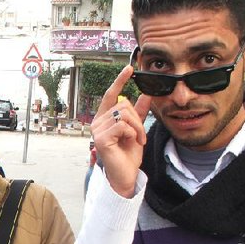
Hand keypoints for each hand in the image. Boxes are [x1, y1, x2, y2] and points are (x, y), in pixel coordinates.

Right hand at [91, 66, 151, 197]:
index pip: (110, 95)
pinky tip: (130, 143)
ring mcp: (97, 130)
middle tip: (140, 135)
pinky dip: (132, 133)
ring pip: (124, 114)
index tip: (130, 67)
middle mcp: (97, 123)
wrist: (125, 175)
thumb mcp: (137, 130)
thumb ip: (139, 112)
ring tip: (137, 140)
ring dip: (137, 127)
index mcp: (104, 119)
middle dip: (137, 119)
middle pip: (123, 104)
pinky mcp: (101, 139)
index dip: (119, 81)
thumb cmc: (128, 155)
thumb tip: (146, 93)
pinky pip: (123, 125)